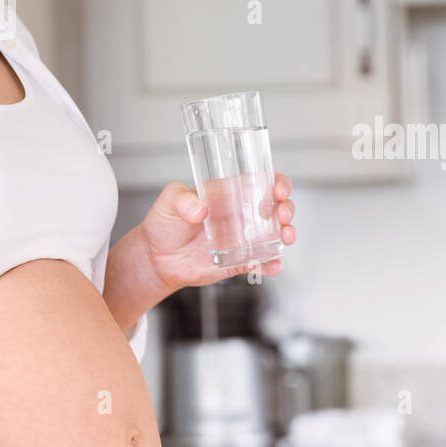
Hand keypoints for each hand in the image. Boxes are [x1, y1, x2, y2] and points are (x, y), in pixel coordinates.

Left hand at [138, 172, 296, 288]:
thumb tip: (201, 210)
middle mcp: (242, 215)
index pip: (262, 182)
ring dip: (288, 233)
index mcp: (230, 194)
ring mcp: (244, 239)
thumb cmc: (164, 224)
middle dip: (287, 208)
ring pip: (277, 233)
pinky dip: (272, 264)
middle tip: (282, 214)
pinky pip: (263, 262)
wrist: (157, 259)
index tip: (278, 189)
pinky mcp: (241, 261)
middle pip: (277, 206)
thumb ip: (182, 200)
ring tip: (285, 237)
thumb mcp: (169, 202)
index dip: (277, 182)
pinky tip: (273, 264)